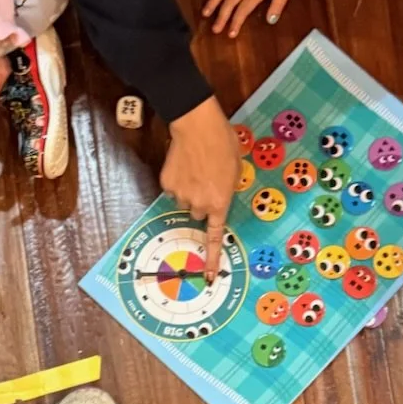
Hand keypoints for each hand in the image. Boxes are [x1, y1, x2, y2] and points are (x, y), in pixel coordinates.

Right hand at [162, 94, 238, 283]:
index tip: (207, 277)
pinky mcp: (167, 185)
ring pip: (184, 201)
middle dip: (202, 202)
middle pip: (198, 214)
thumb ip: (227, 190)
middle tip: (206, 181)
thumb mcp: (235, 170)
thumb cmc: (223, 144)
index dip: (210, 258)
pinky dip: (177, 181)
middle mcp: (200, 205)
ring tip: (195, 169)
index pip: (214, 236)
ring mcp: (181, 196)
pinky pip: (172, 190)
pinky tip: (183, 165)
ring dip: (189, 191)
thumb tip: (219, 196)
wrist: (197, 126)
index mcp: (220, 203)